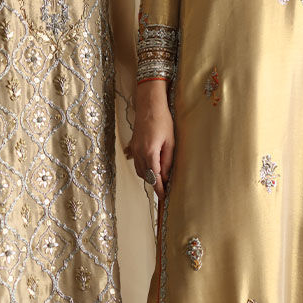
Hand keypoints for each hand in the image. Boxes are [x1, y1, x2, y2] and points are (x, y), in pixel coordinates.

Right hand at [129, 79, 173, 198]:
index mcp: (150, 152)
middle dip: (153, 183)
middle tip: (164, 188)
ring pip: (139, 170)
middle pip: (145, 175)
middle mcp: (139, 153)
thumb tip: (165, 176)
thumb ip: (167, 161)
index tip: (164, 197)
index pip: (154, 177)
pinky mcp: (133, 145)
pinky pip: (135, 161)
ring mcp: (134, 149)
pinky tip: (147, 167)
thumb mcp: (170, 142)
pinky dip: (141, 167)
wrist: (149, 105)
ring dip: (147, 176)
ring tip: (158, 178)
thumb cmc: (162, 120)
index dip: (159, 188)